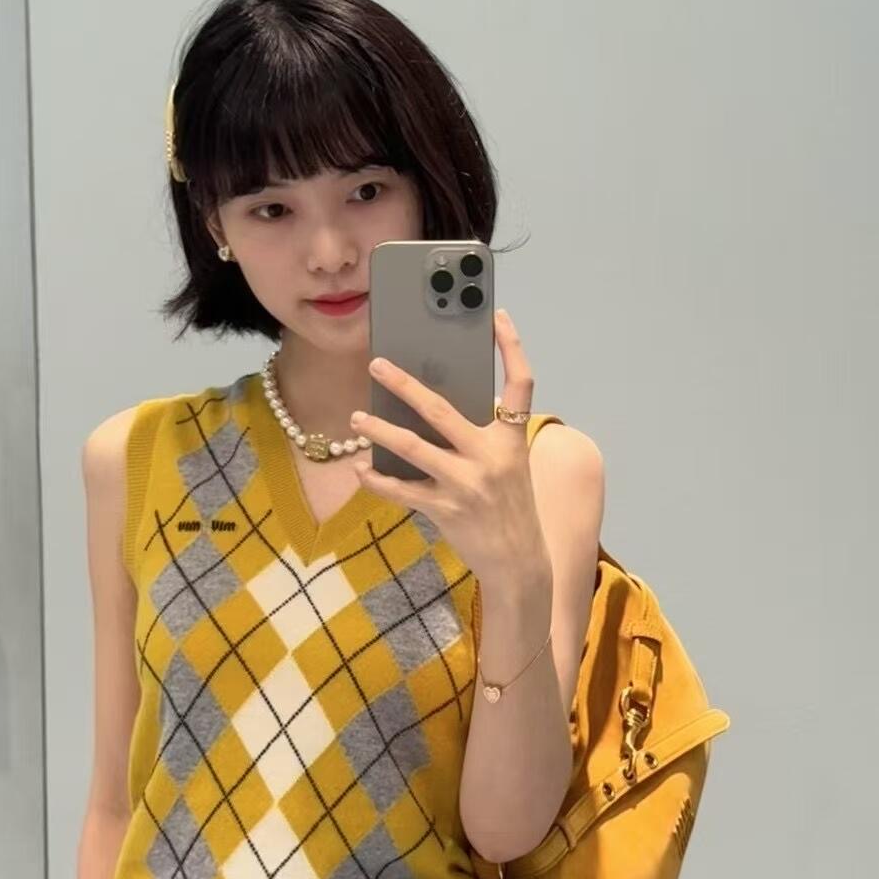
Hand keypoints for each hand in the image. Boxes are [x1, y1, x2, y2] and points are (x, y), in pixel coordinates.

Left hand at [350, 308, 547, 584]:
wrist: (519, 562)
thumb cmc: (511, 508)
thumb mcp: (511, 465)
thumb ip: (485, 436)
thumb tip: (437, 409)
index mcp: (511, 440)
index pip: (521, 383)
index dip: (512, 347)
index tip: (498, 316)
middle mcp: (489, 457)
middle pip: (441, 410)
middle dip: (404, 384)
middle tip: (377, 365)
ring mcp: (465, 484)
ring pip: (412, 448)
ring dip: (379, 431)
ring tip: (356, 419)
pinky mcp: (445, 509)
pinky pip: (401, 490)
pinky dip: (378, 480)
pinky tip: (361, 469)